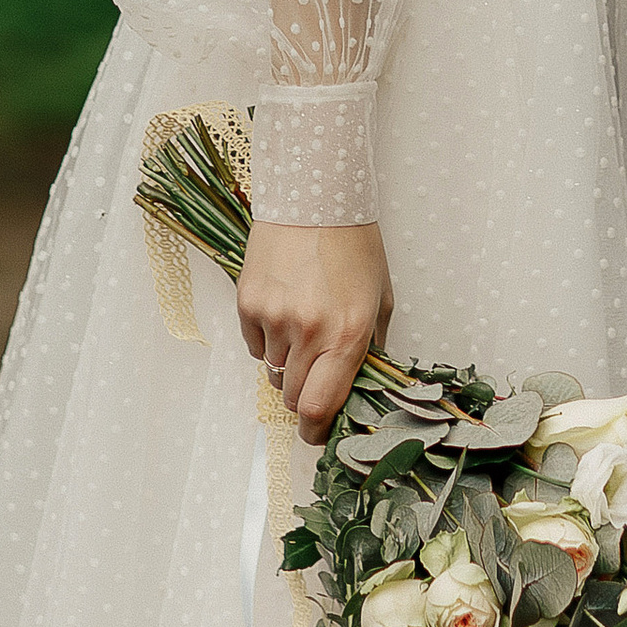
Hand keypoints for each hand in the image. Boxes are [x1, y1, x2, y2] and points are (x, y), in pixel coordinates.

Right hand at [237, 221, 393, 443]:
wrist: (315, 195)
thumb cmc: (353, 246)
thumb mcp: (379, 299)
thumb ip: (371, 350)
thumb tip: (361, 390)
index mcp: (348, 334)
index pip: (321, 408)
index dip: (318, 430)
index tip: (321, 431)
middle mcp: (309, 330)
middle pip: (294, 398)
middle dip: (305, 395)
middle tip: (317, 370)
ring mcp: (274, 317)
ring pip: (274, 372)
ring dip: (288, 364)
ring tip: (304, 325)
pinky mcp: (248, 303)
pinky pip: (256, 346)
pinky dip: (269, 340)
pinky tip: (284, 308)